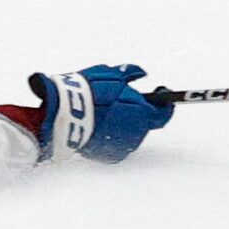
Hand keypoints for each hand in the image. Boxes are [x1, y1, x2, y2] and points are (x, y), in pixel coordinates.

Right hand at [32, 63, 174, 163]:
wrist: (64, 115)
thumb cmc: (90, 92)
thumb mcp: (112, 75)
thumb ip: (131, 73)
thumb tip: (142, 73)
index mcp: (142, 114)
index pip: (163, 114)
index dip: (164, 106)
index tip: (162, 97)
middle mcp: (136, 133)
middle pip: (144, 123)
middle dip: (137, 113)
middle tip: (122, 101)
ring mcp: (122, 146)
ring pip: (129, 134)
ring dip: (124, 125)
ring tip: (107, 113)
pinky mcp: (107, 155)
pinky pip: (116, 144)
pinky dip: (111, 136)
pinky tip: (99, 126)